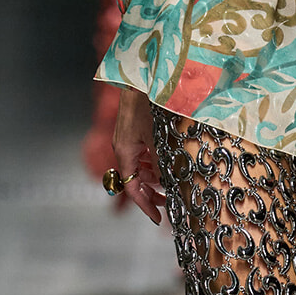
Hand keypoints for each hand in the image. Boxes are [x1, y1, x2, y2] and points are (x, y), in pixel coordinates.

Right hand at [111, 88, 165, 223]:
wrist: (141, 76)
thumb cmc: (148, 103)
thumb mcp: (157, 136)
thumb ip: (161, 161)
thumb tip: (167, 183)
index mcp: (125, 152)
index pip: (132, 188)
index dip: (146, 205)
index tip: (157, 217)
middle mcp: (124, 148)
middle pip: (135, 180)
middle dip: (151, 193)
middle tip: (168, 202)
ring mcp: (129, 139)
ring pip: (140, 168)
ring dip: (154, 178)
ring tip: (171, 184)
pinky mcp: (135, 131)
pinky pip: (142, 155)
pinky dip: (154, 163)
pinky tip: (166, 163)